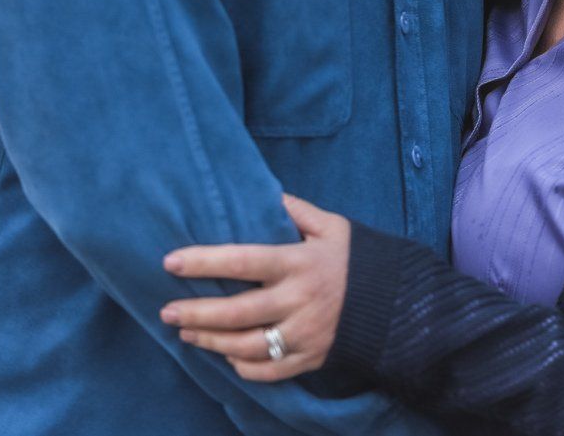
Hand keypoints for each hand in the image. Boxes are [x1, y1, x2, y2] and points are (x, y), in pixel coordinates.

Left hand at [160, 193, 349, 381]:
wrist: (396, 301)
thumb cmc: (355, 257)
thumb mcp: (331, 225)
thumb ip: (295, 210)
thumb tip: (261, 191)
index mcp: (299, 263)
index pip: (244, 261)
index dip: (205, 262)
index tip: (171, 263)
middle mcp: (299, 301)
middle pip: (238, 312)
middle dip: (197, 314)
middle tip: (167, 312)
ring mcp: (305, 334)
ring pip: (247, 346)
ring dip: (211, 342)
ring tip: (186, 333)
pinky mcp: (311, 358)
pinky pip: (270, 371)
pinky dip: (244, 367)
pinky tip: (225, 357)